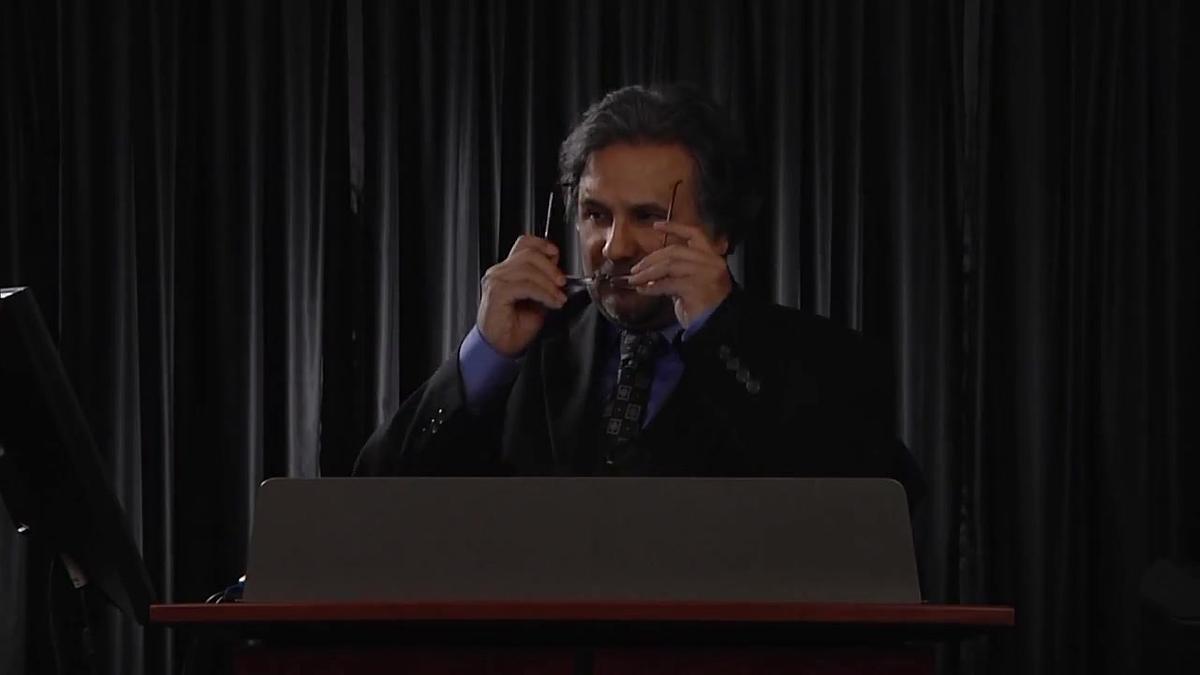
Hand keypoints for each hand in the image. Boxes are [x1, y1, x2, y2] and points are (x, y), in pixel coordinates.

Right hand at [477, 235, 567, 356]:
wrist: (500, 347)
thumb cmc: (515, 327)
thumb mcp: (537, 300)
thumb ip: (544, 283)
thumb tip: (558, 271)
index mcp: (507, 270)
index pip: (524, 243)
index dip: (542, 244)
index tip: (556, 254)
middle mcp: (499, 272)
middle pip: (529, 254)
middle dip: (551, 268)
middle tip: (562, 283)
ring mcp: (496, 281)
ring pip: (528, 269)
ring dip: (549, 284)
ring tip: (558, 297)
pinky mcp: (497, 292)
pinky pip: (526, 286)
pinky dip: (543, 293)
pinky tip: (550, 302)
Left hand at [627, 221, 731, 327]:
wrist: (717, 328)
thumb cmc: (704, 307)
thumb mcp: (692, 282)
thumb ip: (677, 272)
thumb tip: (651, 269)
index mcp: (712, 257)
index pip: (695, 234)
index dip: (675, 227)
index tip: (657, 225)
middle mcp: (711, 263)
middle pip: (675, 251)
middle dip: (651, 259)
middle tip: (635, 269)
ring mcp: (705, 274)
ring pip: (669, 266)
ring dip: (648, 273)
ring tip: (635, 280)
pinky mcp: (696, 288)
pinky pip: (668, 283)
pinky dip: (652, 286)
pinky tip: (643, 290)